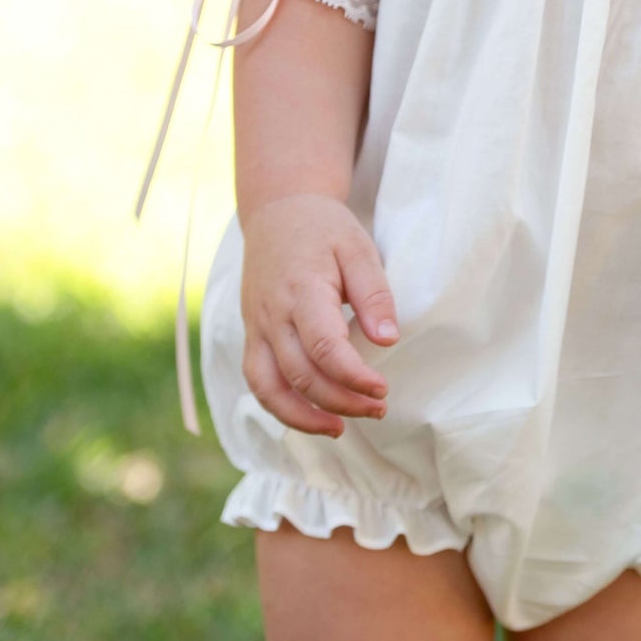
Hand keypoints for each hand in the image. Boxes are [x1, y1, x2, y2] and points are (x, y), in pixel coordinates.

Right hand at [239, 193, 399, 437]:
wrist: (278, 212)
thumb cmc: (324, 229)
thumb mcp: (358, 248)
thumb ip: (373, 294)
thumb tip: (388, 341)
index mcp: (302, 289)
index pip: (324, 347)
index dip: (353, 377)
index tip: (383, 389)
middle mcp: (272, 315)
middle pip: (300, 375)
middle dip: (340, 401)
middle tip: (378, 407)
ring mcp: (256, 328)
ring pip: (270, 388)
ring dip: (305, 417)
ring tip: (342, 428)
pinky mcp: (252, 336)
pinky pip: (258, 382)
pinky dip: (280, 407)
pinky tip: (311, 416)